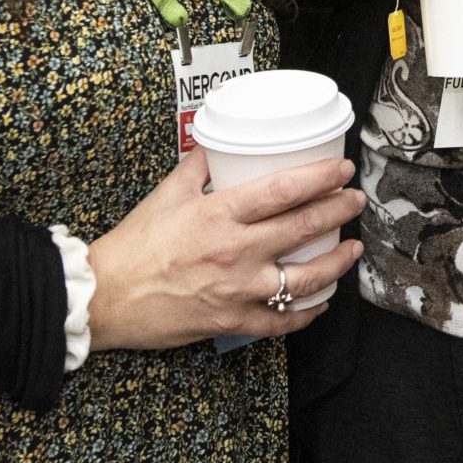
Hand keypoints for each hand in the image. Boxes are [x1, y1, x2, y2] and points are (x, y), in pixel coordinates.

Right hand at [85, 147, 364, 349]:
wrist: (107, 297)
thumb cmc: (135, 244)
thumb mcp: (167, 193)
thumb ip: (200, 166)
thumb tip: (220, 141)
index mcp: (219, 215)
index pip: (283, 190)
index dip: (321, 178)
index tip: (342, 170)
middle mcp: (236, 252)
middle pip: (304, 228)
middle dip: (339, 210)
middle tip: (355, 200)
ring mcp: (238, 290)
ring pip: (305, 278)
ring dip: (337, 261)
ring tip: (352, 248)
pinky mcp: (233, 320)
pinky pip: (282, 321)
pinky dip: (308, 313)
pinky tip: (322, 301)